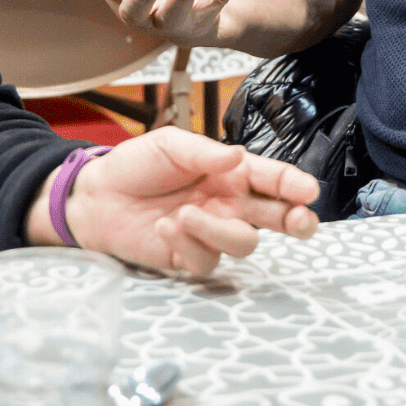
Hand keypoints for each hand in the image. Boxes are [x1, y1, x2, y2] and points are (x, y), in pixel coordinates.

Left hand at [62, 127, 319, 275]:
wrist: (97, 195)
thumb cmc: (136, 165)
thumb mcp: (169, 144)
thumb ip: (204, 152)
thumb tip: (238, 156)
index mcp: (230, 173)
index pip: (271, 178)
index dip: (293, 184)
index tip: (308, 190)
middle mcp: (228, 204)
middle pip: (276, 218)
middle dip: (296, 221)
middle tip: (300, 222)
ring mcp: (211, 233)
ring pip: (243, 243)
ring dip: (218, 230)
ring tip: (184, 213)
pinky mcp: (189, 258)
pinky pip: (206, 261)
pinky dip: (187, 244)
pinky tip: (164, 227)